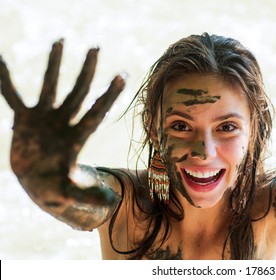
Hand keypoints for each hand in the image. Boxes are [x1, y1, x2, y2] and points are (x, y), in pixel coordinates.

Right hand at [0, 40, 125, 204]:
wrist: (39, 183)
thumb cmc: (59, 188)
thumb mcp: (71, 194)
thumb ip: (88, 197)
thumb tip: (109, 204)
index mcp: (77, 137)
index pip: (96, 112)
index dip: (108, 95)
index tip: (122, 75)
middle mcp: (64, 122)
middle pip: (78, 92)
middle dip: (87, 71)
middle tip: (96, 48)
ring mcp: (44, 118)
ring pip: (50, 87)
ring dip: (54, 66)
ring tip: (61, 41)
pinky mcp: (24, 120)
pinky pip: (13, 97)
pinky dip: (6, 82)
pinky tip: (0, 60)